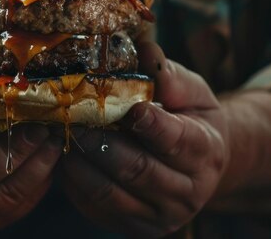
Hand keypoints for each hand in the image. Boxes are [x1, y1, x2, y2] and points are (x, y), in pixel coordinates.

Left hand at [61, 42, 228, 236]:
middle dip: (102, 142)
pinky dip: (75, 183)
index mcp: (207, 152)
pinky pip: (96, 208)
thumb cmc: (190, 119)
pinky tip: (66, 158)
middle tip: (74, 119)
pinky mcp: (135, 227)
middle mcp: (189, 192)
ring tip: (64, 136)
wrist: (198, 164)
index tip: (130, 106)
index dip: (150, 124)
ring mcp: (161, 216)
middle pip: (138, 170)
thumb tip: (144, 50)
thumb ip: (169, 75)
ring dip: (82, 163)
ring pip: (111, 193)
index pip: (176, 140)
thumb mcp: (192, 92)